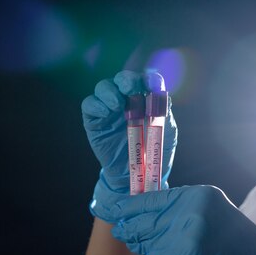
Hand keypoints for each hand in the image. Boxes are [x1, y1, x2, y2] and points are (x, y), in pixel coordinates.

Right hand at [81, 70, 177, 220]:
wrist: (136, 175)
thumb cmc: (153, 151)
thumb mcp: (166, 132)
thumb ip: (164, 112)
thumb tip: (161, 92)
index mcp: (147, 98)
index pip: (147, 80)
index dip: (149, 78)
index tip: (152, 83)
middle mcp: (127, 99)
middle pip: (123, 79)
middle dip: (126, 79)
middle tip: (129, 88)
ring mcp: (109, 109)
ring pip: (104, 87)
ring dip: (109, 91)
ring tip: (117, 105)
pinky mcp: (95, 120)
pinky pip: (89, 104)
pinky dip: (96, 104)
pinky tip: (105, 112)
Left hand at [110, 185, 255, 254]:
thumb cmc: (238, 244)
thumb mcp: (212, 213)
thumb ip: (182, 209)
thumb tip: (144, 212)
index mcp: (198, 195)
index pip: (152, 198)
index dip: (130, 206)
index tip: (115, 210)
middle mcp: (192, 210)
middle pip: (145, 220)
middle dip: (132, 228)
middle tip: (123, 231)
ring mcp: (190, 236)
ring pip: (149, 242)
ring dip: (151, 248)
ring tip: (168, 250)